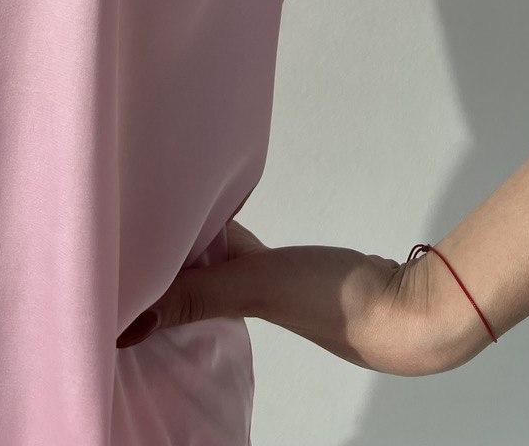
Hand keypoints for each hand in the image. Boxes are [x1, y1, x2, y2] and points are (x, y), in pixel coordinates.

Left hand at [116, 219, 491, 374]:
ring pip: (224, 258)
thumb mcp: (255, 286)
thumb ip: (196, 295)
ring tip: (172, 204)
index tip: (120, 243)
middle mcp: (250, 296)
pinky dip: (236, 232)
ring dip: (200, 237)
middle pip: (196, 272)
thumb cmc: (333, 302)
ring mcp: (279, 283)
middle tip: (137, 211)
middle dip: (167, 251)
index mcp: (233, 304)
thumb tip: (125, 325)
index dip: (147, 271)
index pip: (175, 287)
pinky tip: (228, 213)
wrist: (409, 308)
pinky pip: (255, 248)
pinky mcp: (305, 268)